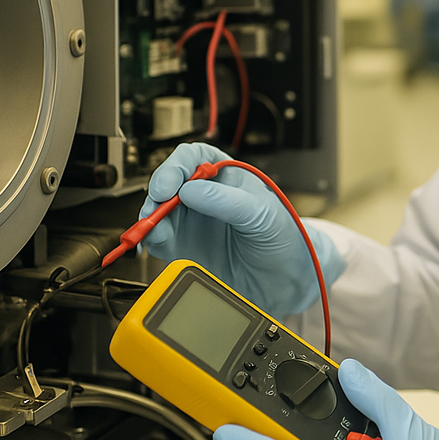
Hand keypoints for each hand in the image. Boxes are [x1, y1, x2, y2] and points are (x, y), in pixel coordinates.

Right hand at [139, 142, 343, 316]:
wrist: (287, 281)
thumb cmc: (283, 237)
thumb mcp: (260, 214)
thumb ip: (226, 201)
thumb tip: (189, 190)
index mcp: (226, 176)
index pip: (193, 158)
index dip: (177, 166)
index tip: (170, 183)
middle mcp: (204, 196)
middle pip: (168, 183)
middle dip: (158, 192)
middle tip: (156, 206)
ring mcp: (192, 223)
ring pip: (158, 211)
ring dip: (151, 216)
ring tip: (155, 226)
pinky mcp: (183, 249)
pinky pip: (158, 239)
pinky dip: (152, 238)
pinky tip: (156, 240)